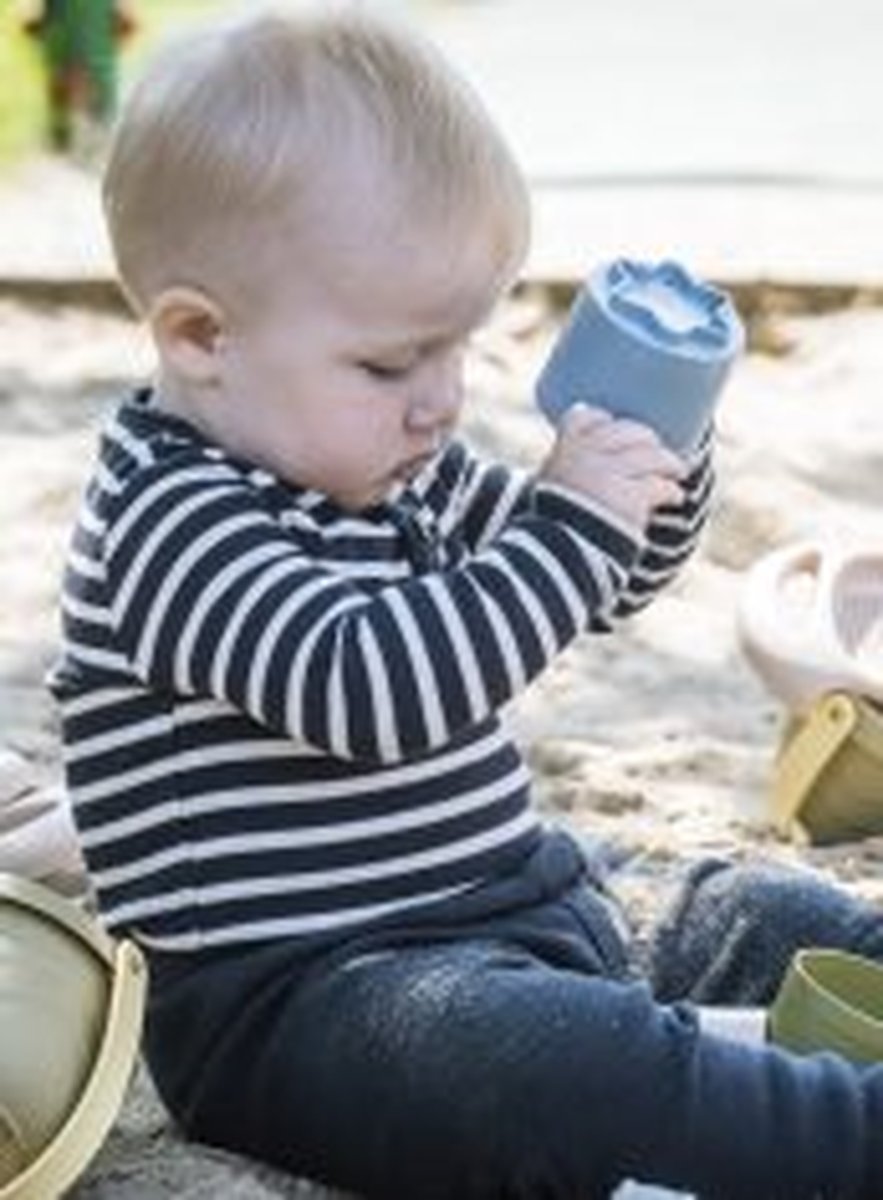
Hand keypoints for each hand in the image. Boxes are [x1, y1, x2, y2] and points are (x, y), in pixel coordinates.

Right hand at [538, 403, 685, 531]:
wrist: (559, 558)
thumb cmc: (555, 525)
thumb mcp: (550, 486)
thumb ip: (569, 463)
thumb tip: (584, 421)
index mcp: (563, 451)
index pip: (586, 417)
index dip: (605, 421)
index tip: (616, 432)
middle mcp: (587, 456)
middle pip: (628, 431)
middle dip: (647, 440)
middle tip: (657, 453)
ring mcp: (609, 474)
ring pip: (653, 456)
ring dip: (669, 463)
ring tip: (677, 471)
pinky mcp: (631, 497)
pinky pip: (661, 486)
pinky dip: (672, 492)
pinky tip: (675, 497)